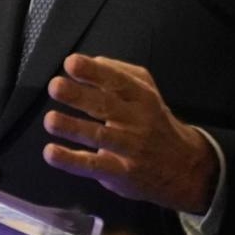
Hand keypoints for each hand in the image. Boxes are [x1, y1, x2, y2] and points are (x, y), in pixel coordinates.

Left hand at [42, 54, 217, 213]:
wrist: (184, 167)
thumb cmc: (154, 122)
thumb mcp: (146, 91)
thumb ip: (119, 72)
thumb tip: (90, 61)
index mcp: (141, 97)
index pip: (117, 81)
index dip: (94, 72)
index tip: (71, 63)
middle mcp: (137, 121)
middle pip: (106, 106)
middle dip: (79, 95)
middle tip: (55, 86)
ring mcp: (130, 149)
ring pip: (98, 136)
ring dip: (72, 127)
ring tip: (50, 120)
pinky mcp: (121, 173)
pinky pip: (93, 166)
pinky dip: (70, 160)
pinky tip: (51, 152)